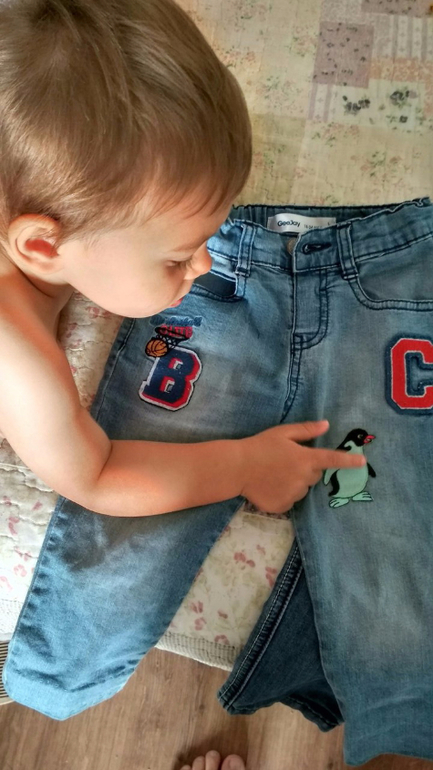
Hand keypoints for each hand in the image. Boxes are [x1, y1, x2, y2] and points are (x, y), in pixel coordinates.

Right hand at [239, 420, 365, 513]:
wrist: (237, 468)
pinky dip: (284, 494)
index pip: (332, 460)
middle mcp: (304, 479)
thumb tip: (326, 425)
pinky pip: (291, 501)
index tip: (363, 463)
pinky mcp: (283, 506)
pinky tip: (270, 486)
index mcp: (306, 459)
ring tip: (275, 474)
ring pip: (302, 489)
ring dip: (295, 483)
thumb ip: (306, 430)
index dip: (349, 461)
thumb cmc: (260, 446)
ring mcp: (294, 495)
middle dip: (305, 469)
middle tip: (286, 462)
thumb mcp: (282, 433)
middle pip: (314, 475)